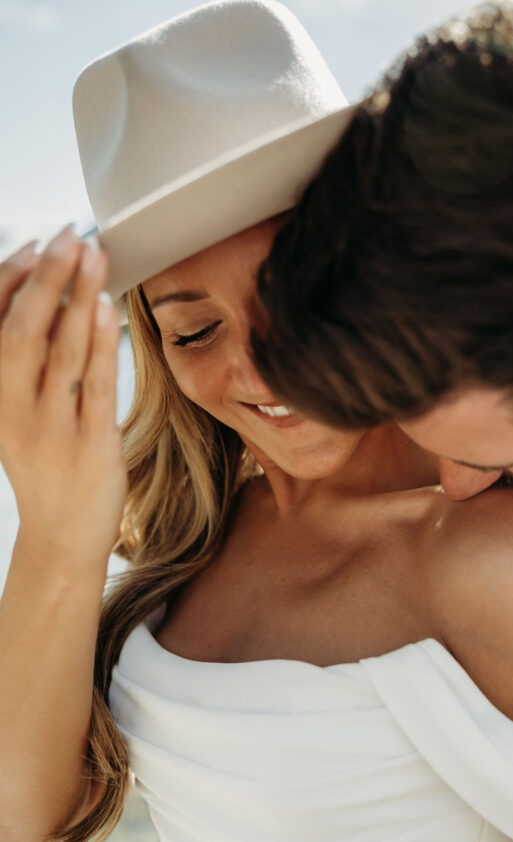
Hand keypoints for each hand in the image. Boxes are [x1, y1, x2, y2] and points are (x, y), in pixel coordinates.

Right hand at [0, 227, 127, 567]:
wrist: (62, 538)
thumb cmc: (47, 468)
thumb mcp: (20, 417)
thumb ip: (27, 369)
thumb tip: (52, 304)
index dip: (9, 283)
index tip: (32, 245)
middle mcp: (12, 411)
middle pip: (21, 332)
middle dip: (45, 279)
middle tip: (68, 236)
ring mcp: (50, 430)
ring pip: (57, 353)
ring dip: (76, 300)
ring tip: (94, 257)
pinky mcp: (89, 446)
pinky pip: (93, 386)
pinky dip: (98, 344)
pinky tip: (106, 309)